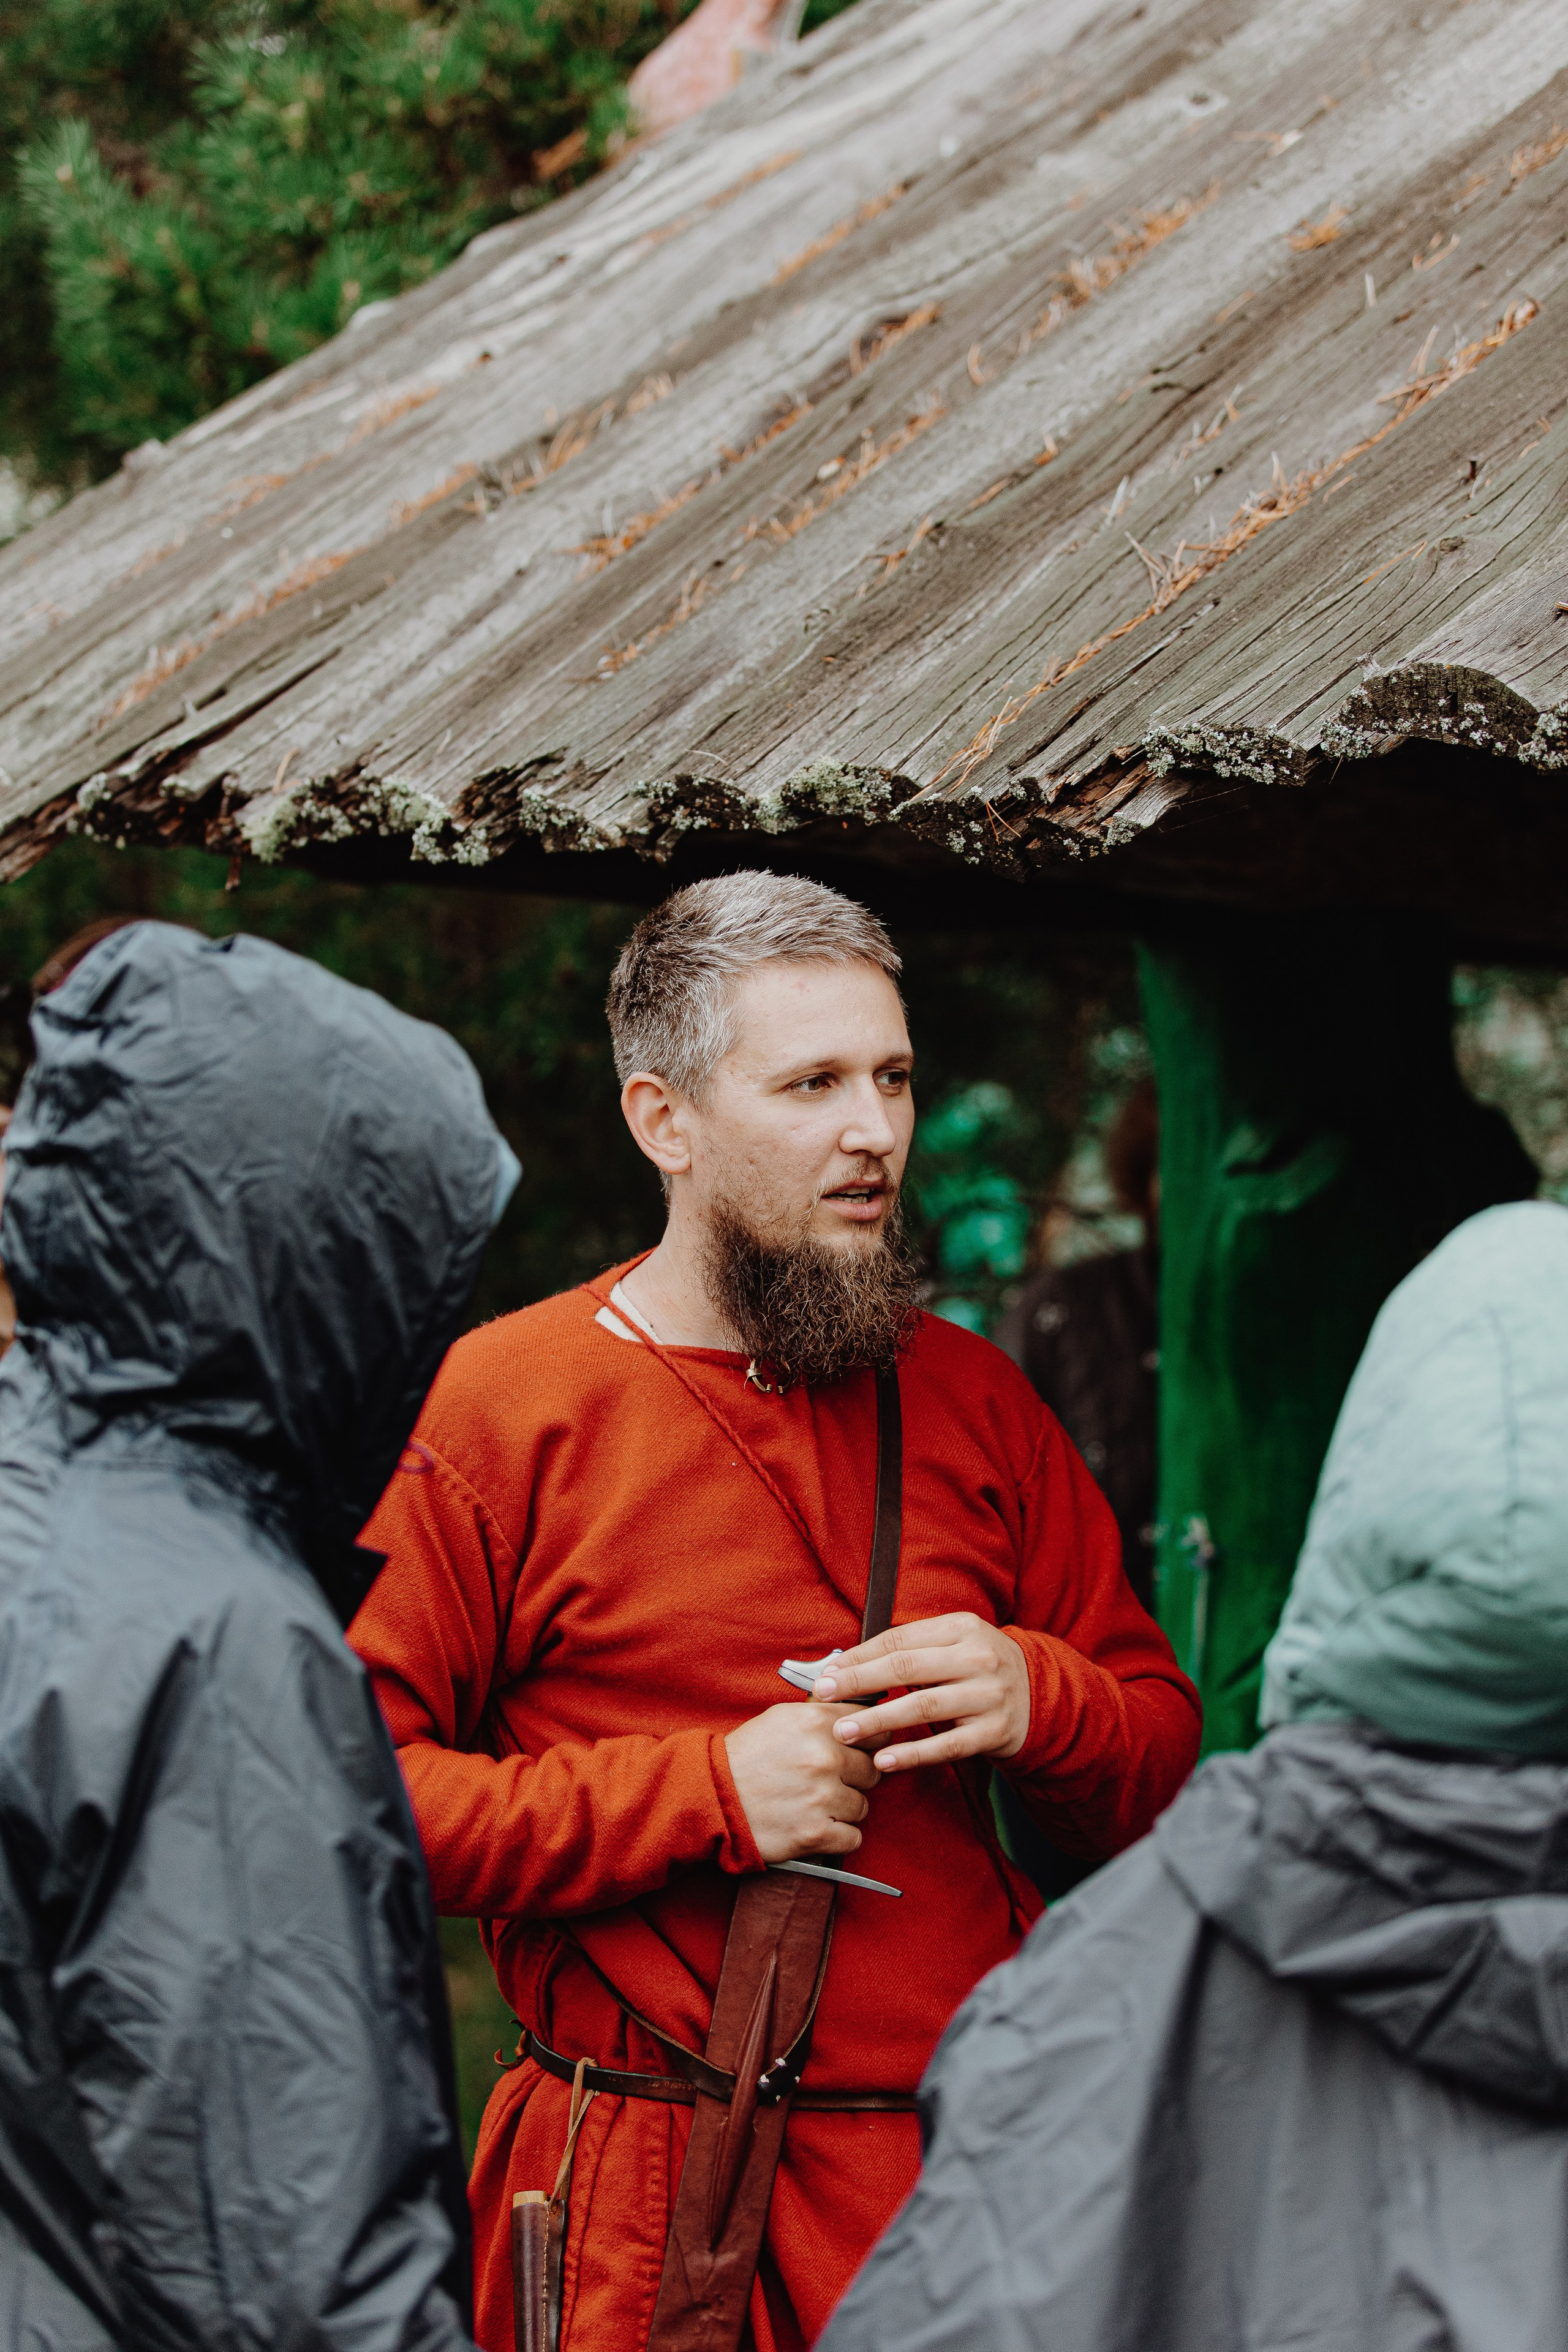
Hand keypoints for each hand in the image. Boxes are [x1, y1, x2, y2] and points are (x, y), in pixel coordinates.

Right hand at [725, 1701, 879, 1862]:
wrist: (711, 1796)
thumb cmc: (746, 1757)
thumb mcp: (782, 1718)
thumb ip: (823, 1714)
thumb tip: (858, 1713)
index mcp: (817, 1723)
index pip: (874, 1730)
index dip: (868, 1743)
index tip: (858, 1751)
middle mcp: (824, 1757)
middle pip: (872, 1770)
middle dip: (855, 1778)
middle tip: (830, 1782)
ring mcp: (822, 1797)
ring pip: (862, 1806)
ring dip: (843, 1809)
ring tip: (815, 1804)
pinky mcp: (816, 1834)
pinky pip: (853, 1838)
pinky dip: (838, 1837)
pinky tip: (817, 1826)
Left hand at [811, 1614, 1030, 1772]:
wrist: (1040, 1696)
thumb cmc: (978, 1668)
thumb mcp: (954, 1643)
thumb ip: (909, 1650)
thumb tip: (845, 1664)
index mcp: (961, 1627)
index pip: (899, 1640)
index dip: (859, 1657)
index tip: (826, 1673)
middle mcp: (978, 1658)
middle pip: (907, 1669)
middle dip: (859, 1682)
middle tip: (822, 1697)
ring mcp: (989, 1695)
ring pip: (924, 1707)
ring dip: (879, 1720)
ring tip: (844, 1731)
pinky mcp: (995, 1732)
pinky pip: (947, 1745)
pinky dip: (913, 1754)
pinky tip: (884, 1761)